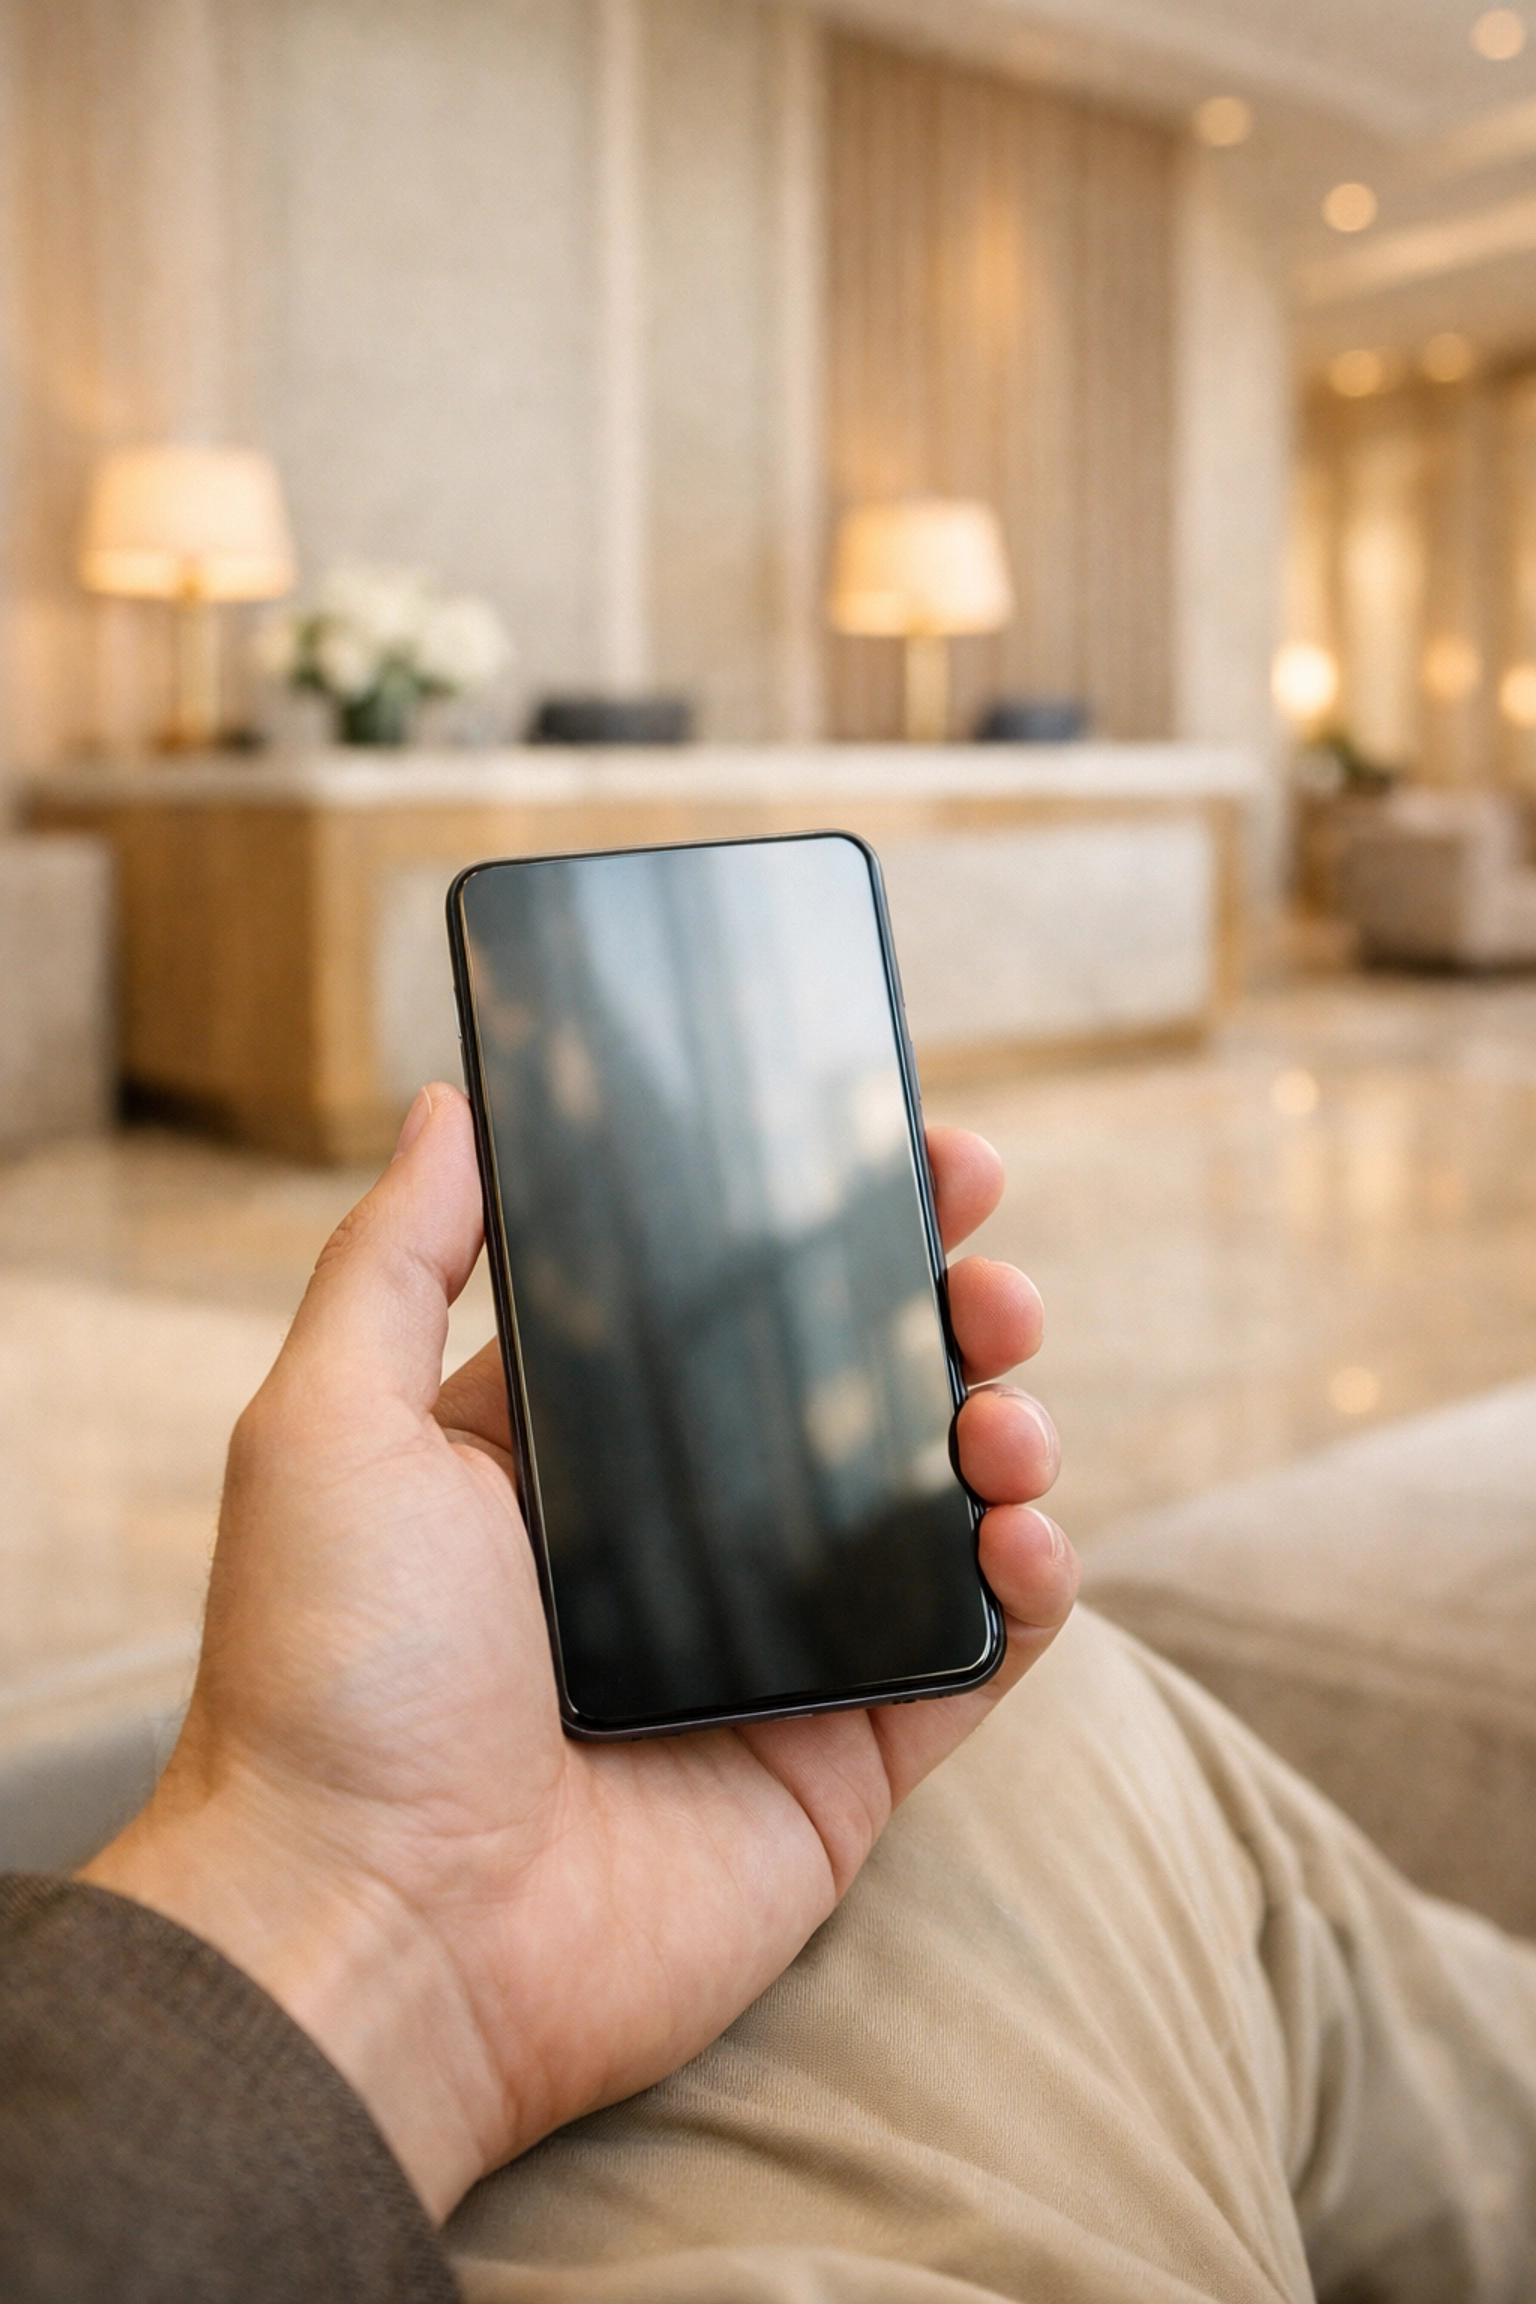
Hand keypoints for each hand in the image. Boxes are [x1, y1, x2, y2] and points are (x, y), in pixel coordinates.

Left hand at [84, 1085, 1075, 2220]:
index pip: (730, 1304)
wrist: (371, 1938)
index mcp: (579, 1450)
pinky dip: (1028, 1587)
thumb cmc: (327, 1676)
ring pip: (936, 1507)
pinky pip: (972, 1657)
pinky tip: (1023, 1532)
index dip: (827, 1224)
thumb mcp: (327, 1424)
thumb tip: (452, 1100)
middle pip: (857, 1390)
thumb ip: (398, 1256)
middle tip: (985, 1283)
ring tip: (1003, 1411)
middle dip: (944, 1313)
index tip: (909, 1153)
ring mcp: (774, 1649)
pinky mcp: (842, 1761)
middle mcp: (685, 1538)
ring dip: (1003, 1431)